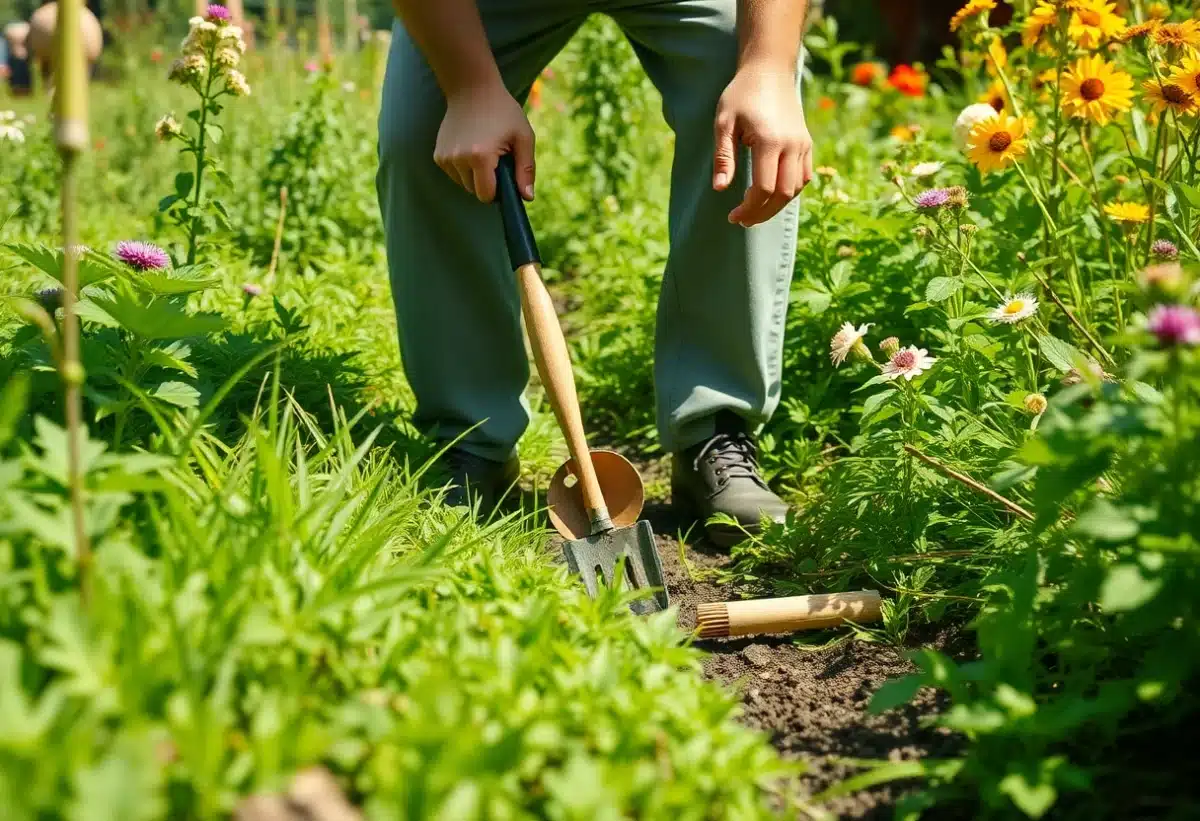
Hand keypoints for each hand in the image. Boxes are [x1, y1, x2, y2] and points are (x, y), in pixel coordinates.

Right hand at [434, 81, 534, 203]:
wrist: (472, 88)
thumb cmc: (503, 112)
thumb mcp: (523, 137)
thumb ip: (526, 169)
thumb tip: (527, 198)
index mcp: (480, 156)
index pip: (486, 195)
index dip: (498, 191)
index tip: (504, 175)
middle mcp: (458, 158)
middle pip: (474, 191)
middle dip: (487, 182)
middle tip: (496, 158)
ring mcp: (445, 157)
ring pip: (463, 184)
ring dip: (475, 175)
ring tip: (483, 150)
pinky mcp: (438, 155)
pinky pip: (454, 174)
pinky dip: (464, 168)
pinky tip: (470, 147)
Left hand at [713, 69, 812, 226]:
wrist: (769, 70)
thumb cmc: (741, 94)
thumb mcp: (723, 123)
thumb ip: (723, 157)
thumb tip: (720, 189)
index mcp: (769, 140)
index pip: (764, 188)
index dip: (748, 208)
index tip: (732, 216)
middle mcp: (792, 145)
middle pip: (783, 194)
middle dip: (762, 213)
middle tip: (743, 221)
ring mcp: (803, 144)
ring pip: (796, 189)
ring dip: (776, 205)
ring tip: (755, 211)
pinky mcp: (807, 143)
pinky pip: (804, 177)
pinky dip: (790, 192)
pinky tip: (771, 195)